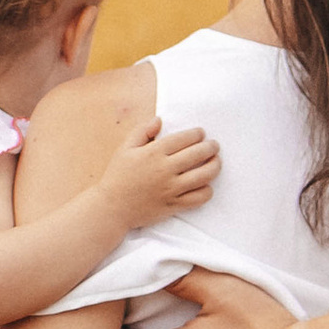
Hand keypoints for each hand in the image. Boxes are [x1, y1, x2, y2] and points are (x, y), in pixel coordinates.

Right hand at [99, 117, 219, 233]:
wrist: (113, 208)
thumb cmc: (118, 176)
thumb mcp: (125, 148)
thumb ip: (142, 131)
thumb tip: (159, 120)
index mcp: (154, 153)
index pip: (184, 139)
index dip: (197, 134)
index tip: (201, 133)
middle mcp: (165, 170)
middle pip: (199, 154)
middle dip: (211, 147)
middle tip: (214, 145)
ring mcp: (172, 189)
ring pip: (204, 175)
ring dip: (215, 166)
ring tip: (216, 162)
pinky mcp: (175, 205)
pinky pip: (199, 198)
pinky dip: (207, 190)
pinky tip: (206, 184)